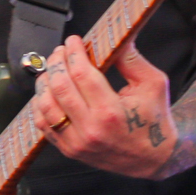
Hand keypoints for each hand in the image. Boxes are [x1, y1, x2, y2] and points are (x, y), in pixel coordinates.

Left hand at [32, 36, 176, 178]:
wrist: (154, 157)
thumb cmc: (155, 120)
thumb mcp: (153, 84)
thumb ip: (131, 59)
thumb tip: (114, 37)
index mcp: (110, 112)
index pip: (81, 74)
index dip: (73, 52)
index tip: (73, 41)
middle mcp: (90, 129)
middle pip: (59, 87)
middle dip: (56, 62)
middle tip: (60, 52)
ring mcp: (77, 143)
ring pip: (46, 106)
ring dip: (45, 82)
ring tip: (53, 70)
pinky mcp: (70, 150)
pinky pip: (43, 125)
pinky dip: (40, 105)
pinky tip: (47, 92)